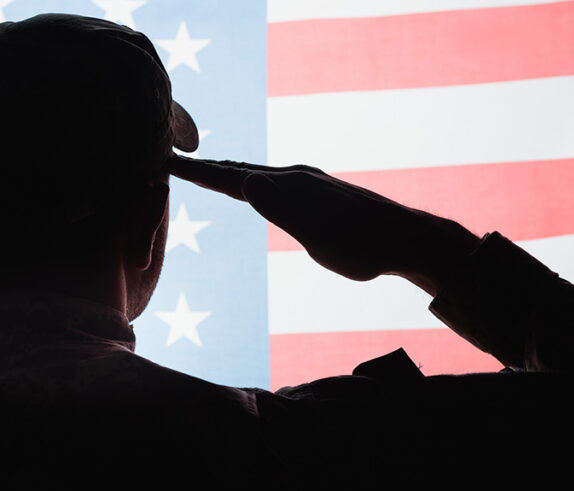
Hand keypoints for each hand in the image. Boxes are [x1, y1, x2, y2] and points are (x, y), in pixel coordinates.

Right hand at [166, 155, 478, 293]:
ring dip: (229, 174)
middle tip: (172, 162)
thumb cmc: (362, 245)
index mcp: (290, 187)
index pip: (234, 178)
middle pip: (242, 171)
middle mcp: (296, 179)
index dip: (199, 173)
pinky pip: (274, 185)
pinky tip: (258, 189)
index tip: (166, 164)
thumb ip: (283, 210)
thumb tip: (246, 182)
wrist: (407, 238)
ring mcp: (309, 185)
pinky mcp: (320, 195)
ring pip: (259, 177)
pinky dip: (253, 183)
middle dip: (207, 169)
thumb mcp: (318, 235)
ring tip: (207, 173)